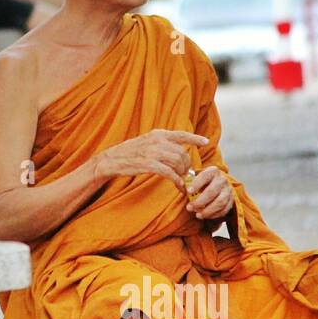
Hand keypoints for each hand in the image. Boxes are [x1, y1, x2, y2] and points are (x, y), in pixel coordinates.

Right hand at [94, 129, 209, 191]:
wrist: (112, 160)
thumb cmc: (130, 153)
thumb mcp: (147, 142)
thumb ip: (163, 144)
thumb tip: (179, 151)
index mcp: (158, 134)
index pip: (181, 134)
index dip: (195, 138)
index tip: (206, 142)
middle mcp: (157, 141)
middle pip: (182, 153)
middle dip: (187, 165)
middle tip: (186, 174)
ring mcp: (153, 152)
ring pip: (177, 162)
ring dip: (182, 173)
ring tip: (182, 180)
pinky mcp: (148, 164)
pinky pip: (169, 173)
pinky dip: (176, 180)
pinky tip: (178, 185)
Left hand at [185, 165, 234, 219]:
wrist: (218, 184)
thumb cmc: (202, 182)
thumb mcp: (196, 178)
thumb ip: (189, 182)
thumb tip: (181, 185)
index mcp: (213, 171)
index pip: (205, 176)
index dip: (196, 184)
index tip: (188, 191)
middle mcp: (222, 180)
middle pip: (212, 192)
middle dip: (199, 201)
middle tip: (189, 208)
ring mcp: (228, 190)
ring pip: (220, 202)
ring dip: (207, 210)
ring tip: (197, 215)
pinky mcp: (231, 200)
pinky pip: (224, 210)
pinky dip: (214, 215)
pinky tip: (205, 216)